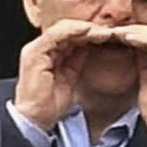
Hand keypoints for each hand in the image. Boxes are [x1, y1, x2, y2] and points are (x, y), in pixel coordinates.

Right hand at [10, 17, 108, 133]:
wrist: (35, 118)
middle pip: (67, 28)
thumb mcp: (69, 76)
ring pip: (62, 28)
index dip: (90, 33)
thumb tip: (91, 46)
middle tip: (111, 31)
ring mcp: (36, 49)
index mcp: (46, 53)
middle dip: (90, 28)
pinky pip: (55, 36)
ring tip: (104, 32)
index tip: (110, 35)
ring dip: (85, 28)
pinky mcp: (35, 53)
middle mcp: (40, 48)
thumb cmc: (50, 103)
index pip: (69, 35)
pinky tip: (89, 33)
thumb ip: (76, 60)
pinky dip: (74, 32)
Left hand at [115, 23, 146, 146]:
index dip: (136, 32)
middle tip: (112, 30)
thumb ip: (143, 58)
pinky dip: (142, 39)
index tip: (115, 32)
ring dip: (135, 32)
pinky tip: (127, 38)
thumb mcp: (146, 76)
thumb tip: (131, 41)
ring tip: (116, 33)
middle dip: (134, 30)